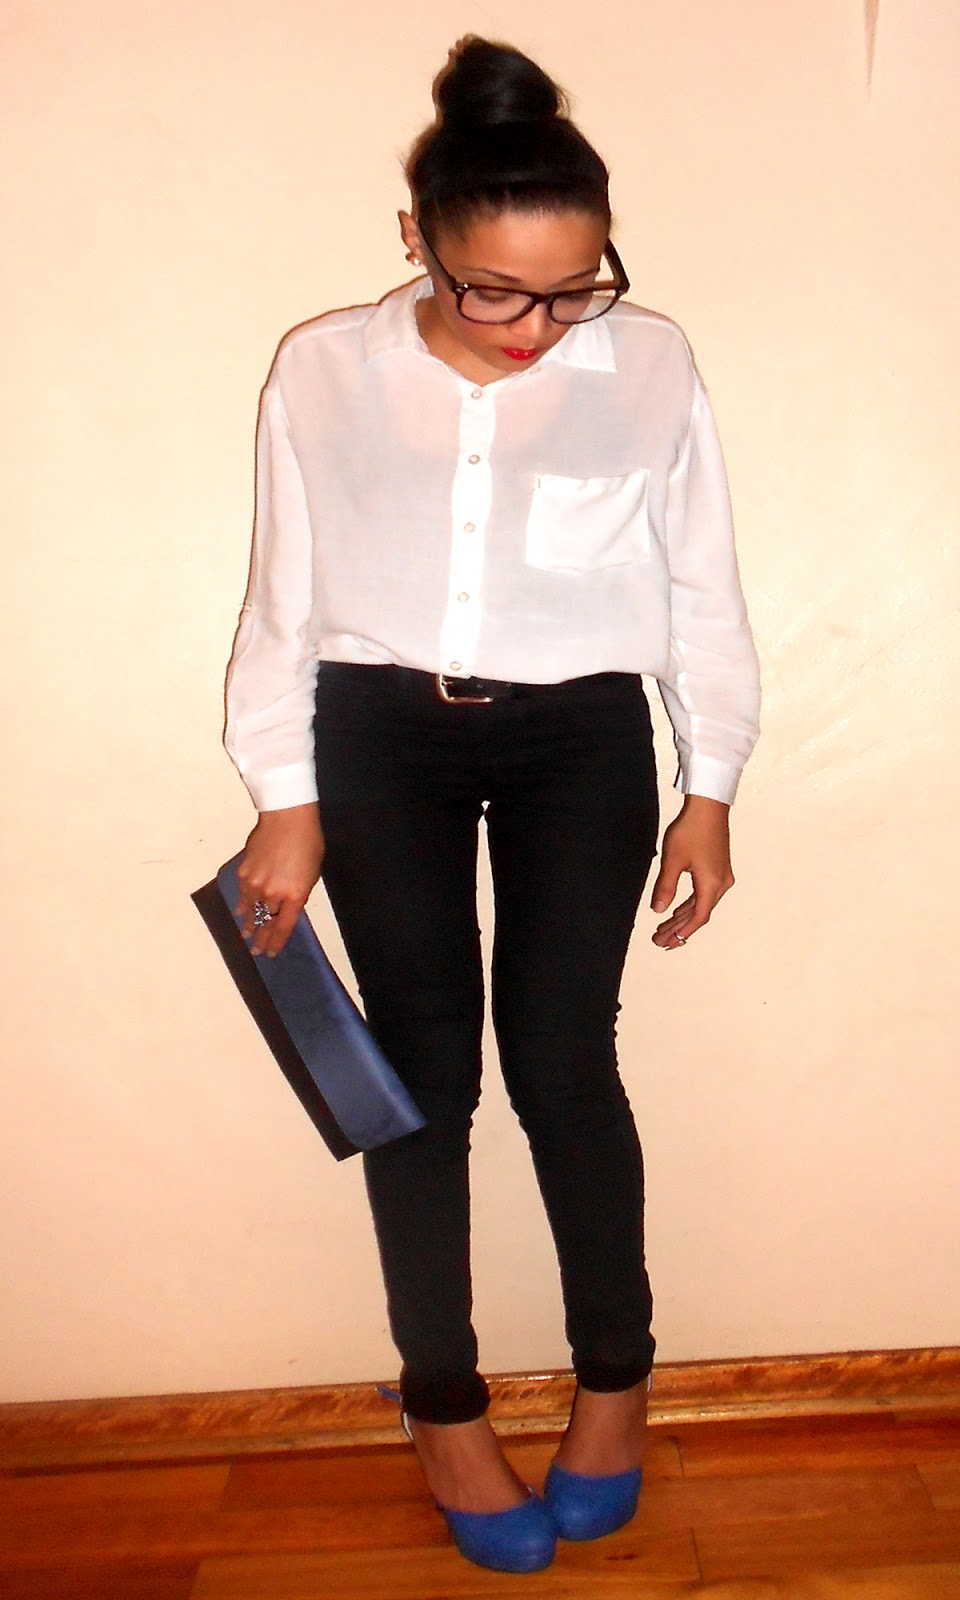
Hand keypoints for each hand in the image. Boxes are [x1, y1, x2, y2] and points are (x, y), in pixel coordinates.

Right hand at [236, 803, 324, 956]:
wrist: (287, 819)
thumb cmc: (308, 843)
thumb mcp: (311, 874)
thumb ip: (298, 893)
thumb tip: (285, 906)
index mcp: (295, 896)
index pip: (282, 927)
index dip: (276, 943)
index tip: (270, 953)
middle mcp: (273, 894)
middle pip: (265, 922)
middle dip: (261, 938)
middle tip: (255, 950)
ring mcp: (256, 884)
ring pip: (250, 911)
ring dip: (249, 923)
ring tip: (246, 934)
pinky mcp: (244, 873)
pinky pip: (243, 895)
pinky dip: (242, 904)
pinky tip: (241, 911)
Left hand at [650, 795, 733, 950]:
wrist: (708, 807)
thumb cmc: (691, 830)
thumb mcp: (673, 860)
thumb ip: (665, 887)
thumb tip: (658, 910)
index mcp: (711, 884)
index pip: (698, 917)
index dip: (682, 932)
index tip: (667, 942)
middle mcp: (720, 883)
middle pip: (699, 914)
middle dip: (679, 929)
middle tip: (660, 942)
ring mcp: (721, 876)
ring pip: (701, 904)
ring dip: (683, 917)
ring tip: (664, 930)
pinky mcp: (718, 868)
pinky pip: (704, 894)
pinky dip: (690, 904)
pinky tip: (677, 910)